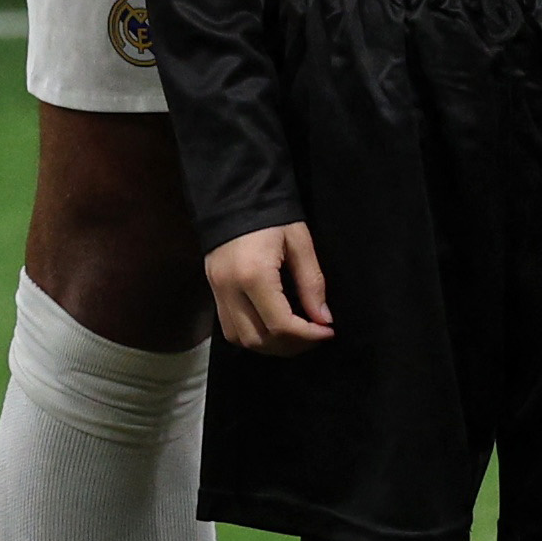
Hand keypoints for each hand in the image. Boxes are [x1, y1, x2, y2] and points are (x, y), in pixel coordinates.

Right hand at [204, 222, 336, 350]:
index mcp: (254, 275)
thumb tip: (323, 319)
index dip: (308, 335)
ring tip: (295, 336)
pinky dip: (253, 336)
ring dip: (271, 346)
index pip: (280, 325)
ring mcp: (217, 292)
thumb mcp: (299, 242)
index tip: (328, 331)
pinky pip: (230, 329)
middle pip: (259, 340)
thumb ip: (312, 283)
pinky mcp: (213, 291)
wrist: (234, 194)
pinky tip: (272, 327)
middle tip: (314, 336)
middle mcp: (230, 290)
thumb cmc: (272, 215)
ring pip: (242, 340)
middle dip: (291, 346)